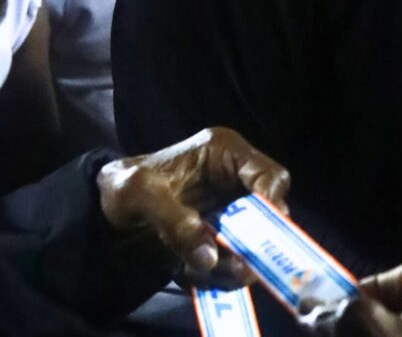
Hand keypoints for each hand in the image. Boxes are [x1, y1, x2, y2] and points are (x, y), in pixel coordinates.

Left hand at [97, 127, 289, 278]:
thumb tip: (210, 257)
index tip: (262, 237)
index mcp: (224, 152)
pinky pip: (231, 259)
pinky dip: (216, 274)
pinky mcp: (219, 235)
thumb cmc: (122, 186)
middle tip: (240, 268)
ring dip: (233, 263)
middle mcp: (234, 179)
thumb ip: (174, 221)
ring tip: (200, 272)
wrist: (103, 209)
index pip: (268, 174)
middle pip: (268, 211)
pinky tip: (189, 273)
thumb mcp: (139, 194)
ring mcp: (228, 209)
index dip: (273, 204)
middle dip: (254, 242)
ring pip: (252, 241)